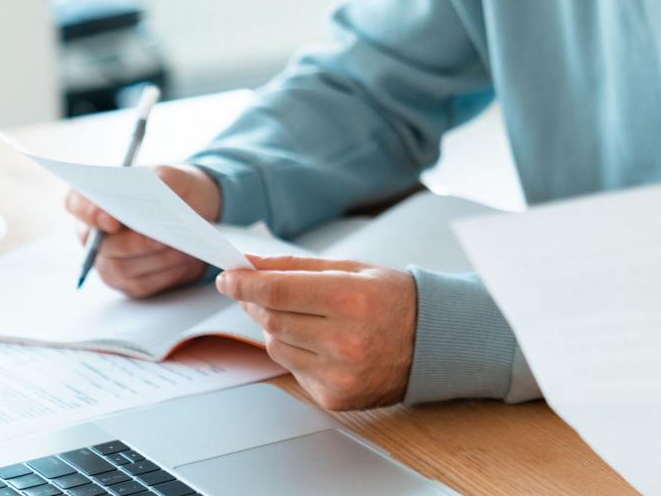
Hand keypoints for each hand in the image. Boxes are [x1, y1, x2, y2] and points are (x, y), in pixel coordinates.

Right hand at [67, 163, 221, 297]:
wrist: (201, 213)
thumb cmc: (178, 190)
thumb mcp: (175, 177)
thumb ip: (161, 180)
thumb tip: (151, 194)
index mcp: (97, 200)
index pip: (76, 203)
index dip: (89, 213)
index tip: (113, 219)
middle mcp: (95, 234)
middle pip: (101, 245)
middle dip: (134, 242)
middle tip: (161, 238)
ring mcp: (109, 260)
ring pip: (122, 267)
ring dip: (156, 258)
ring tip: (183, 246)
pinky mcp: (129, 282)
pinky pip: (141, 284)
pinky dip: (166, 272)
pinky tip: (186, 260)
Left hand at [217, 255, 417, 411]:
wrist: (433, 342)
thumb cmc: (394, 300)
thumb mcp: (353, 270)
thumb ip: (296, 267)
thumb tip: (249, 265)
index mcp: (350, 300)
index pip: (275, 293)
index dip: (244, 284)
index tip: (227, 277)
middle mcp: (343, 341)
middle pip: (271, 320)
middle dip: (256, 303)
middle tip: (259, 292)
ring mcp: (338, 373)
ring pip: (275, 347)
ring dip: (277, 329)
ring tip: (306, 318)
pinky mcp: (334, 396)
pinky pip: (293, 371)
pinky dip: (296, 354)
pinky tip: (323, 343)